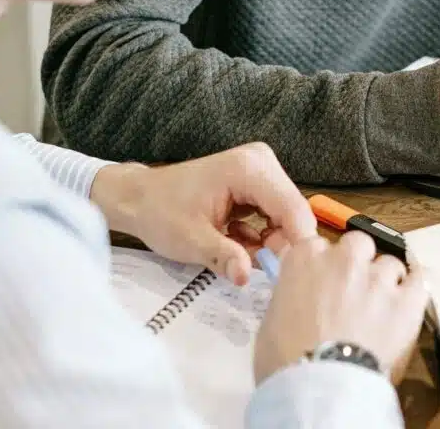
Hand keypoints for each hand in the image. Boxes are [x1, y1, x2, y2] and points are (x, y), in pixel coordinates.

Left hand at [90, 143, 316, 284]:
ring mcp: (260, 169)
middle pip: (292, 212)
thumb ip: (223, 256)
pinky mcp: (257, 181)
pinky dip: (261, 234)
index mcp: (249, 169)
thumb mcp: (190, 240)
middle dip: (281, 245)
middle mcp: (261, 162)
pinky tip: (236, 240)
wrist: (141, 198)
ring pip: (286, 215)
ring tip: (239, 253)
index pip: (291, 208)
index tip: (292, 277)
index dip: (297, 243)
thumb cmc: (161, 213)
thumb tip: (246, 276)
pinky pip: (274, 214)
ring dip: (270, 242)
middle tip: (259, 270)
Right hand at [254, 232, 427, 384]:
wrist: (321, 390)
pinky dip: (415, 286)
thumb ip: (292, 293)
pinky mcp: (407, 301)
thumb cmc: (285, 360)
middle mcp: (344, 258)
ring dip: (385, 281)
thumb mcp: (273, 319)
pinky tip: (410, 296)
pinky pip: (419, 280)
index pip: (316, 242)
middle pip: (358, 244)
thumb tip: (302, 295)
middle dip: (356, 264)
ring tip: (381, 310)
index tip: (321, 279)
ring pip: (389, 264)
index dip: (322, 262)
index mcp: (306, 258)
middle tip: (351, 293)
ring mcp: (378, 277)